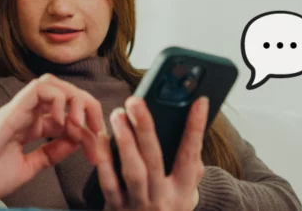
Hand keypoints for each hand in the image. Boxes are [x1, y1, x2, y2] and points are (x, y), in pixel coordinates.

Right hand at [0, 74, 105, 203]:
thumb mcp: (28, 167)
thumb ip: (50, 154)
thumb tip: (76, 141)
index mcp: (28, 126)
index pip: (65, 113)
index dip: (86, 128)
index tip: (95, 150)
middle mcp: (24, 113)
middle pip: (64, 91)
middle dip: (87, 106)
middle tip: (97, 131)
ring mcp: (18, 109)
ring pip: (53, 83)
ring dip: (74, 99)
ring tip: (79, 124)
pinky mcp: (12, 110)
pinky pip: (40, 88)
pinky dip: (59, 100)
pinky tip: (62, 123)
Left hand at [95, 96, 209, 210]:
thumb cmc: (167, 205)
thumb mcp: (185, 190)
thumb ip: (189, 164)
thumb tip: (188, 126)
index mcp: (183, 191)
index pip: (190, 154)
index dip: (196, 127)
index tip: (199, 102)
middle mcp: (163, 198)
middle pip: (155, 159)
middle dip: (145, 128)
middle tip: (135, 102)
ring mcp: (138, 204)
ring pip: (133, 171)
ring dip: (125, 140)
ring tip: (118, 114)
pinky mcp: (116, 208)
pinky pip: (109, 182)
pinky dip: (104, 159)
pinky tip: (102, 137)